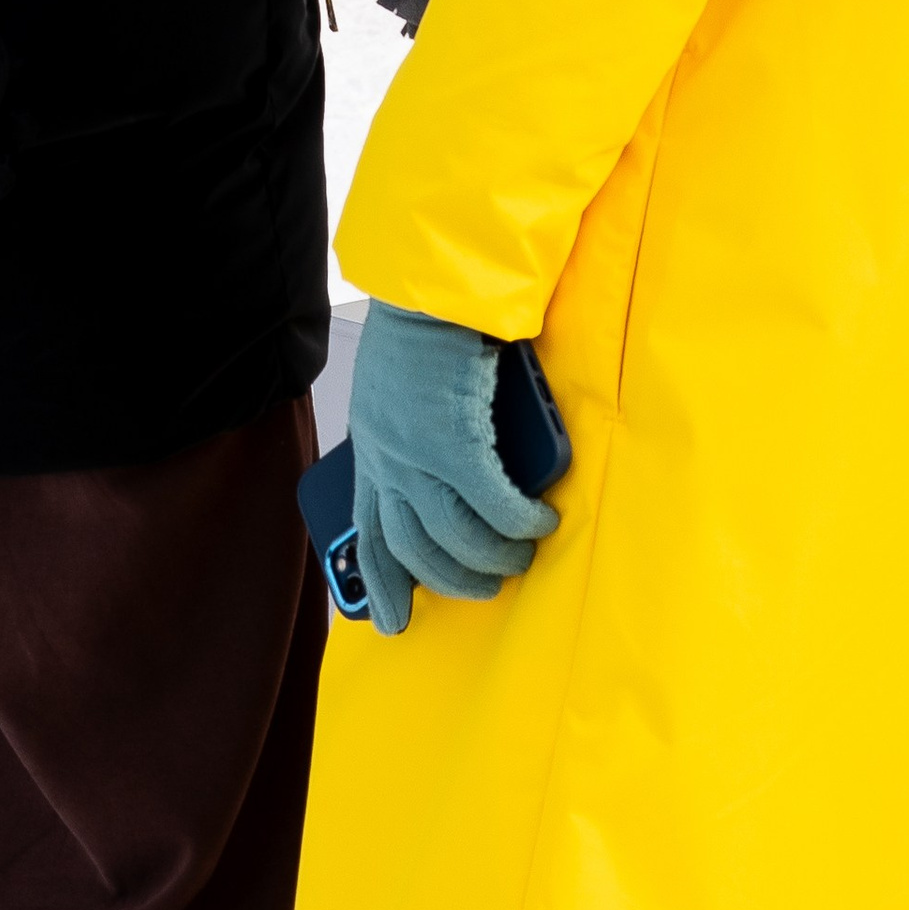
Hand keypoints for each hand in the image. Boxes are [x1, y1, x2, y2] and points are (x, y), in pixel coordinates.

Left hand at [347, 302, 559, 637]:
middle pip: (418, 550)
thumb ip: (407, 436)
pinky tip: (539, 522)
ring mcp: (419, 457)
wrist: (429, 287)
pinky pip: (495, 505)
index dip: (383, 586)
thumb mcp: (392, 392)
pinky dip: (521, 520)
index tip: (393, 622)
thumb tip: (444, 476)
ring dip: (496, 558)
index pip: (369, 537)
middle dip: (457, 579)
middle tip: (490, 584)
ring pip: (458, 537)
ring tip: (522, 556)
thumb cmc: (417, 329)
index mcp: (370, 451)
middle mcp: (387, 462)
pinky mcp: (457, 444)